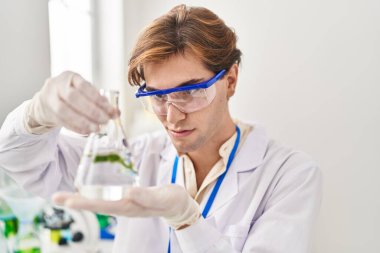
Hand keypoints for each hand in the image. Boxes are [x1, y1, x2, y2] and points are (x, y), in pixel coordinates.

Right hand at [27, 71, 118, 133]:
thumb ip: (101, 101)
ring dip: (83, 121)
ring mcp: (50, 99)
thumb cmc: (72, 94)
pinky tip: (87, 131)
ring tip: (97, 128)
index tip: (109, 109)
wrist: (47, 99)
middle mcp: (58, 85)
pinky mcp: (49, 113)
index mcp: (70, 77)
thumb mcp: (86, 92)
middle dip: (91, 111)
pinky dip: (76, 128)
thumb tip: (117, 112)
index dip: (97, 98)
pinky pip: (62, 122)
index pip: (84, 86)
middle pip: (73, 98)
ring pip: (64, 111)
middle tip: (105, 120)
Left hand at [52, 185, 200, 229]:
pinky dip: (94, 193)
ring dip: (81, 198)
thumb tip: (128, 192)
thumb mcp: (160, 197)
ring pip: (98, 201)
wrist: (177, 205)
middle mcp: (123, 206)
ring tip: (64, 196)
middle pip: (95, 204)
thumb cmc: (170, 200)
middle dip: (75, 202)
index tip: (67, 201)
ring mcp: (124, 202)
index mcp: (129, 206)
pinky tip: (87, 189)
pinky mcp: (127, 197)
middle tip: (55, 198)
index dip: (84, 203)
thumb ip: (145, 196)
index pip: (102, 205)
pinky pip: (107, 196)